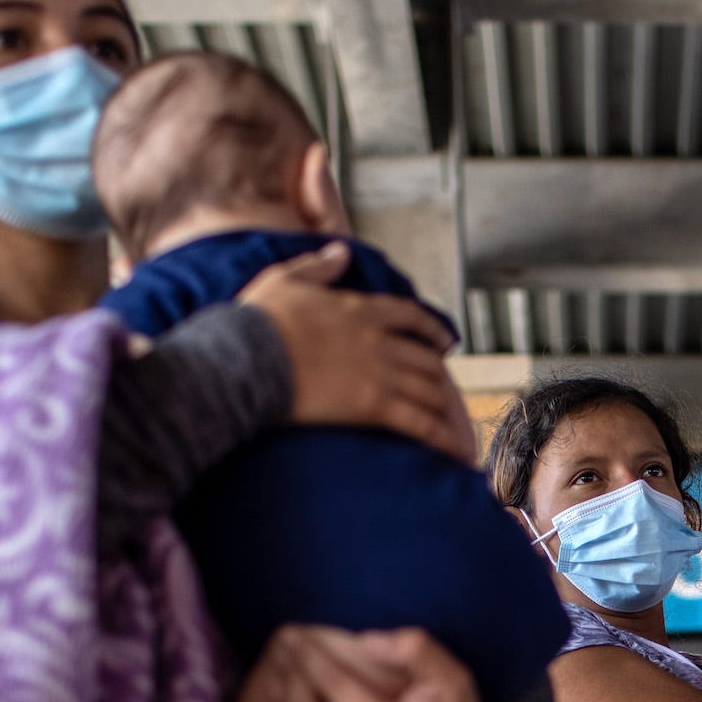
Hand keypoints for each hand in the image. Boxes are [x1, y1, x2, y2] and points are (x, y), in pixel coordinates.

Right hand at [240, 243, 476, 462]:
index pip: (411, 316)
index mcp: (360, 309)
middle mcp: (378, 340)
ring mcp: (379, 373)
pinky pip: (420, 423)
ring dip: (443, 408)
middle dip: (439, 376)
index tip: (445, 341)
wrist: (246, 359)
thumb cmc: (258, 322)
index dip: (433, 329)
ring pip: (429, 390)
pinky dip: (442, 437)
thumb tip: (340, 251)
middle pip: (426, 359)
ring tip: (450, 423)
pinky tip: (454, 450)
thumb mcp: (284, 279)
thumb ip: (318, 265)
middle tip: (443, 390)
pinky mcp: (372, 405)